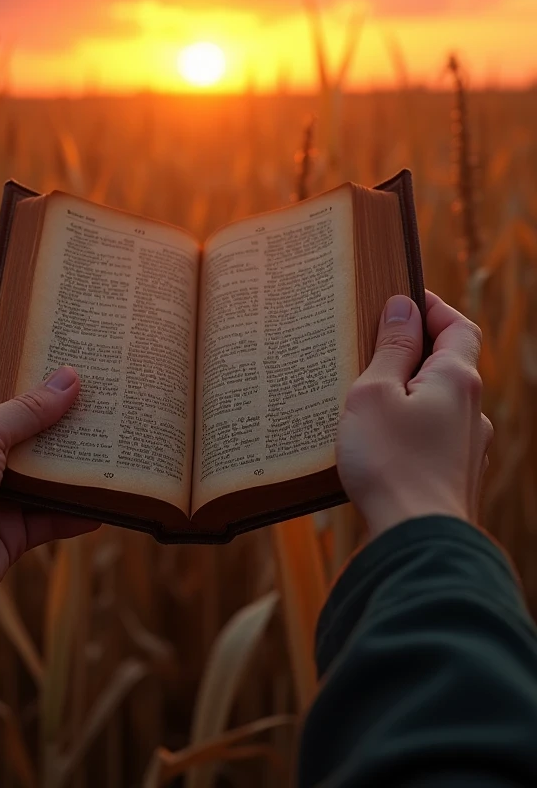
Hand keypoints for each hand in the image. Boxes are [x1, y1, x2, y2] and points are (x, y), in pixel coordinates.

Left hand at [0, 327, 98, 592]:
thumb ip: (28, 409)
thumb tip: (72, 377)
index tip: (23, 321)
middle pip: (17, 411)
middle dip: (52, 396)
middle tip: (92, 374)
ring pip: (41, 463)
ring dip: (73, 454)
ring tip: (111, 433)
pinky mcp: (10, 528)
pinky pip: (52, 515)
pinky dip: (77, 510)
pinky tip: (106, 500)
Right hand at [337, 291, 492, 539]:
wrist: (416, 540)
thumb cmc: (390, 462)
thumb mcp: (375, 393)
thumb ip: (392, 348)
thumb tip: (404, 307)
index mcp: (457, 380)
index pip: (457, 326)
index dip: (432, 307)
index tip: (401, 299)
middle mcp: (472, 411)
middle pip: (449, 364)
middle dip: (413, 351)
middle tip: (372, 345)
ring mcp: (468, 448)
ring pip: (440, 404)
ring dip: (410, 394)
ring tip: (368, 398)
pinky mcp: (455, 477)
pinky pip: (434, 438)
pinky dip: (412, 428)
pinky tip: (381, 442)